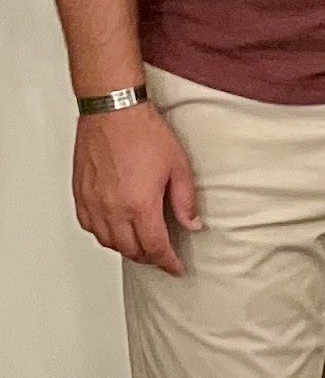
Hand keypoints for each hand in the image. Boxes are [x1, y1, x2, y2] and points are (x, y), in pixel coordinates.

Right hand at [73, 102, 199, 274]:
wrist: (112, 111)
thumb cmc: (143, 132)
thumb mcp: (178, 167)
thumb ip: (185, 201)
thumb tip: (191, 224)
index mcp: (140, 205)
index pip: (155, 247)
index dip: (168, 262)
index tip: (175, 267)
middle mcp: (113, 208)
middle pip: (130, 249)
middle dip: (149, 257)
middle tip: (161, 256)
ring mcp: (93, 202)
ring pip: (107, 241)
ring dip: (125, 248)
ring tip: (139, 246)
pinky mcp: (80, 193)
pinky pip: (88, 225)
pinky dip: (102, 234)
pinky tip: (113, 230)